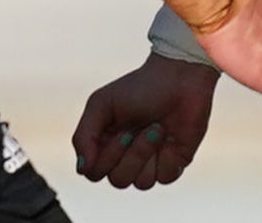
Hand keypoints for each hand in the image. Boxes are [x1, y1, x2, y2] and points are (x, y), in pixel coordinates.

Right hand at [74, 54, 217, 188]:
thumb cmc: (140, 87)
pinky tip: (172, 137)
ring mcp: (151, 162)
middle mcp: (126, 158)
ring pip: (142, 183)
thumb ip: (83, 136)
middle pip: (118, 180)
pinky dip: (168, 157)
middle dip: (132, 153)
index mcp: (106, 144)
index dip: (106, 158)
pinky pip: (165, 178)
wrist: (180, 77)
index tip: (120, 131)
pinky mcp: (174, 163)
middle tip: (142, 126)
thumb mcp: (101, 103)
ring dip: (149, 151)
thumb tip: (82, 169)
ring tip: (158, 127)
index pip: (94, 173)